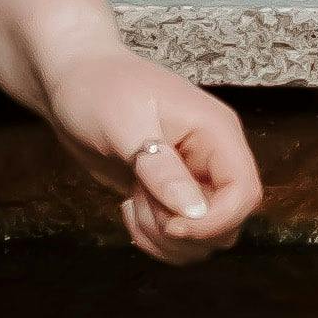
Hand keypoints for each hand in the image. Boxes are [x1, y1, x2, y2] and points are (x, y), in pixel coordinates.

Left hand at [32, 36, 263, 261]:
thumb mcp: (125, 124)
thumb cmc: (98, 88)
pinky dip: (154, 237)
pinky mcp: (170, 193)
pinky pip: (179, 235)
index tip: (170, 224)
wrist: (72, 80)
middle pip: (227, 221)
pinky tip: (128, 209)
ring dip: (164, 238)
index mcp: (216, 133)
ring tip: (131, 205)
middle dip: (183, 232)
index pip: (244, 192)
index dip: (215, 221)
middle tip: (139, 205)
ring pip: (203, 236)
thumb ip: (161, 168)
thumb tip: (193, 211)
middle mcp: (212, 158)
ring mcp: (192, 178)